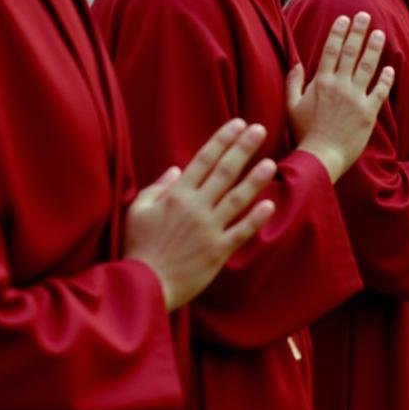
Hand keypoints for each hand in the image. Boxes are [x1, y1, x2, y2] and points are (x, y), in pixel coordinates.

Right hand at [125, 119, 277, 310]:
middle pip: (224, 172)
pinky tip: (270, 204)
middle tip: (260, 129)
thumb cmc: (137, 247)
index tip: (238, 124)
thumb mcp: (137, 211)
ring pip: (237, 199)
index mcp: (176, 195)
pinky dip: (256, 218)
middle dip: (243, 148)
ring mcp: (209, 229)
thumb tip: (176, 169)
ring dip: (255, 179)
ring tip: (271, 162)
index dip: (222, 140)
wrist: (143, 285)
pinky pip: (241, 232)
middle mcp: (195, 208)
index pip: (204, 160)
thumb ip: (157, 188)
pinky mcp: (218, 252)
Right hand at [287, 12, 395, 182]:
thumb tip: (295, 62)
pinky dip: (386, 79)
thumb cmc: (304, 133)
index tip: (344, 18)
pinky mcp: (369, 112)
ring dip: (374, 48)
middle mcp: (339, 86)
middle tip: (365, 15)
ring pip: (368, 67)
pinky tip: (391, 68)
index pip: (331, 51)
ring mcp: (355, 98)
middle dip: (358, 32)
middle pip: (351, 53)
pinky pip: (380, 91)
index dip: (338, 33)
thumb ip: (293, 82)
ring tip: (380, 33)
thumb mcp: (291, 106)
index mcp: (321, 82)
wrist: (321, 156)